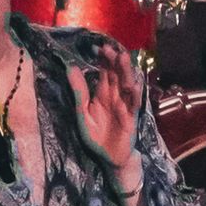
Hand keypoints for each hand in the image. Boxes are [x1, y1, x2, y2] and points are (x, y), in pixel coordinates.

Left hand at [66, 43, 143, 177]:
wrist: (110, 158)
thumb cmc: (97, 137)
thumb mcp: (83, 114)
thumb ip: (79, 92)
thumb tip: (70, 68)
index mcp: (103, 94)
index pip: (105, 72)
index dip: (103, 59)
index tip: (98, 47)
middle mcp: (116, 96)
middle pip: (117, 74)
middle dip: (114, 60)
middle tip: (109, 48)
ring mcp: (125, 105)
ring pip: (127, 84)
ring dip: (125, 71)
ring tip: (122, 57)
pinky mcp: (132, 117)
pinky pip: (134, 103)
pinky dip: (134, 94)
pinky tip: (133, 85)